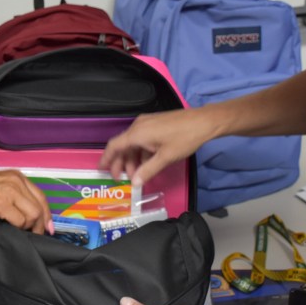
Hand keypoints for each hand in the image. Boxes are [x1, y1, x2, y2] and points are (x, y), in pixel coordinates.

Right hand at [0, 170, 52, 234]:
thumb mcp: (1, 184)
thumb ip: (16, 194)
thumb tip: (29, 213)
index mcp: (18, 177)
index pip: (41, 196)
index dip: (47, 213)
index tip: (48, 226)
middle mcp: (17, 182)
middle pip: (40, 206)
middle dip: (41, 223)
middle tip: (38, 234)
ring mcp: (11, 192)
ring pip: (33, 214)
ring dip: (30, 226)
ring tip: (22, 230)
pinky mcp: (3, 203)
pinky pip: (20, 220)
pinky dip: (19, 227)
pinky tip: (13, 228)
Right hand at [99, 106, 219, 185]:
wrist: (203, 122)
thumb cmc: (184, 139)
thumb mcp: (165, 158)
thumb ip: (147, 171)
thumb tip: (134, 183)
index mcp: (137, 133)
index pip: (114, 146)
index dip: (107, 158)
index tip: (102, 170)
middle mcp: (138, 126)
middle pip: (123, 145)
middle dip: (121, 163)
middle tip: (121, 179)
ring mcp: (147, 123)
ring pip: (133, 143)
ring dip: (133, 159)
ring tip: (137, 175)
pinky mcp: (155, 124)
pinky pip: (142, 139)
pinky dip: (141, 152)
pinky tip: (147, 164)